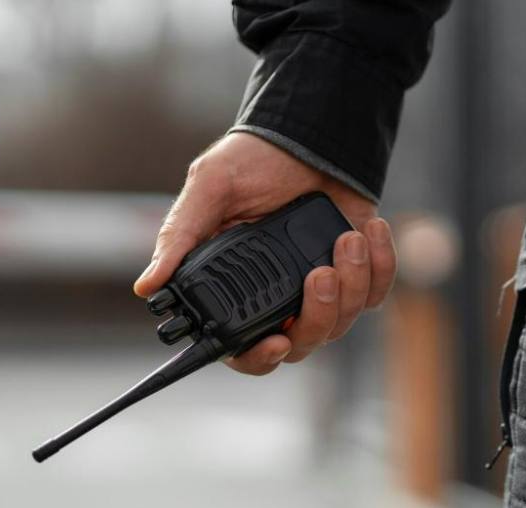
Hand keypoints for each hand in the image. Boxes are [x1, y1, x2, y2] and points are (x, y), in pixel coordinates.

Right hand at [134, 133, 396, 374]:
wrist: (307, 132)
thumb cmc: (252, 161)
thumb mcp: (209, 188)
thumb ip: (181, 237)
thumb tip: (146, 286)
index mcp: (234, 286)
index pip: (241, 347)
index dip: (256, 356)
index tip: (276, 342)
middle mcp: (276, 296)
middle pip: (298, 344)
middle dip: (317, 316)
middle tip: (320, 275)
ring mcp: (318, 288)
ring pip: (340, 322)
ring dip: (351, 285)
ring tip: (347, 239)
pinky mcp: (356, 273)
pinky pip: (375, 293)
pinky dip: (379, 266)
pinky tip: (368, 231)